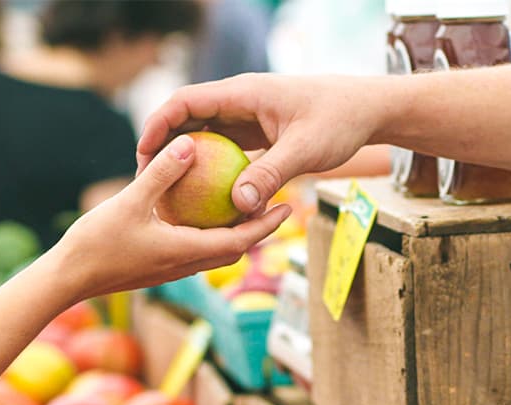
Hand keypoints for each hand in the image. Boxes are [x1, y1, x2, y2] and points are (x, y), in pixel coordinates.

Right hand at [58, 134, 291, 299]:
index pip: (240, 241)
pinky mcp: (158, 267)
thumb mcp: (130, 202)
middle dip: (259, 229)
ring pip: (215, 251)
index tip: (288, 207)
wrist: (67, 279)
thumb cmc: (96, 243)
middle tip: (278, 204)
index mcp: (186, 252)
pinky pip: (194, 249)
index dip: (267, 225)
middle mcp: (185, 265)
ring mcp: (171, 268)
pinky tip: (201, 212)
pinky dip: (208, 233)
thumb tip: (190, 144)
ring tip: (247, 207)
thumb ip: (162, 174)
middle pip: (234, 248)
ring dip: (235, 233)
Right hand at [136, 74, 383, 216]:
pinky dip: (212, 169)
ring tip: (168, 192)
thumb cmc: (339, 121)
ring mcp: (248, 117)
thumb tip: (238, 206)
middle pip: (188, 118)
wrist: (367, 110)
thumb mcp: (305, 150)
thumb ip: (270, 175)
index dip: (158, 125)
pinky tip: (205, 198)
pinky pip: (225, 149)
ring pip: (205, 135)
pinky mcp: (258, 133)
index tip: (143, 155)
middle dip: (164, 146)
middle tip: (146, 180)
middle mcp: (240, 101)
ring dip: (186, 160)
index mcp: (243, 93)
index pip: (185, 101)